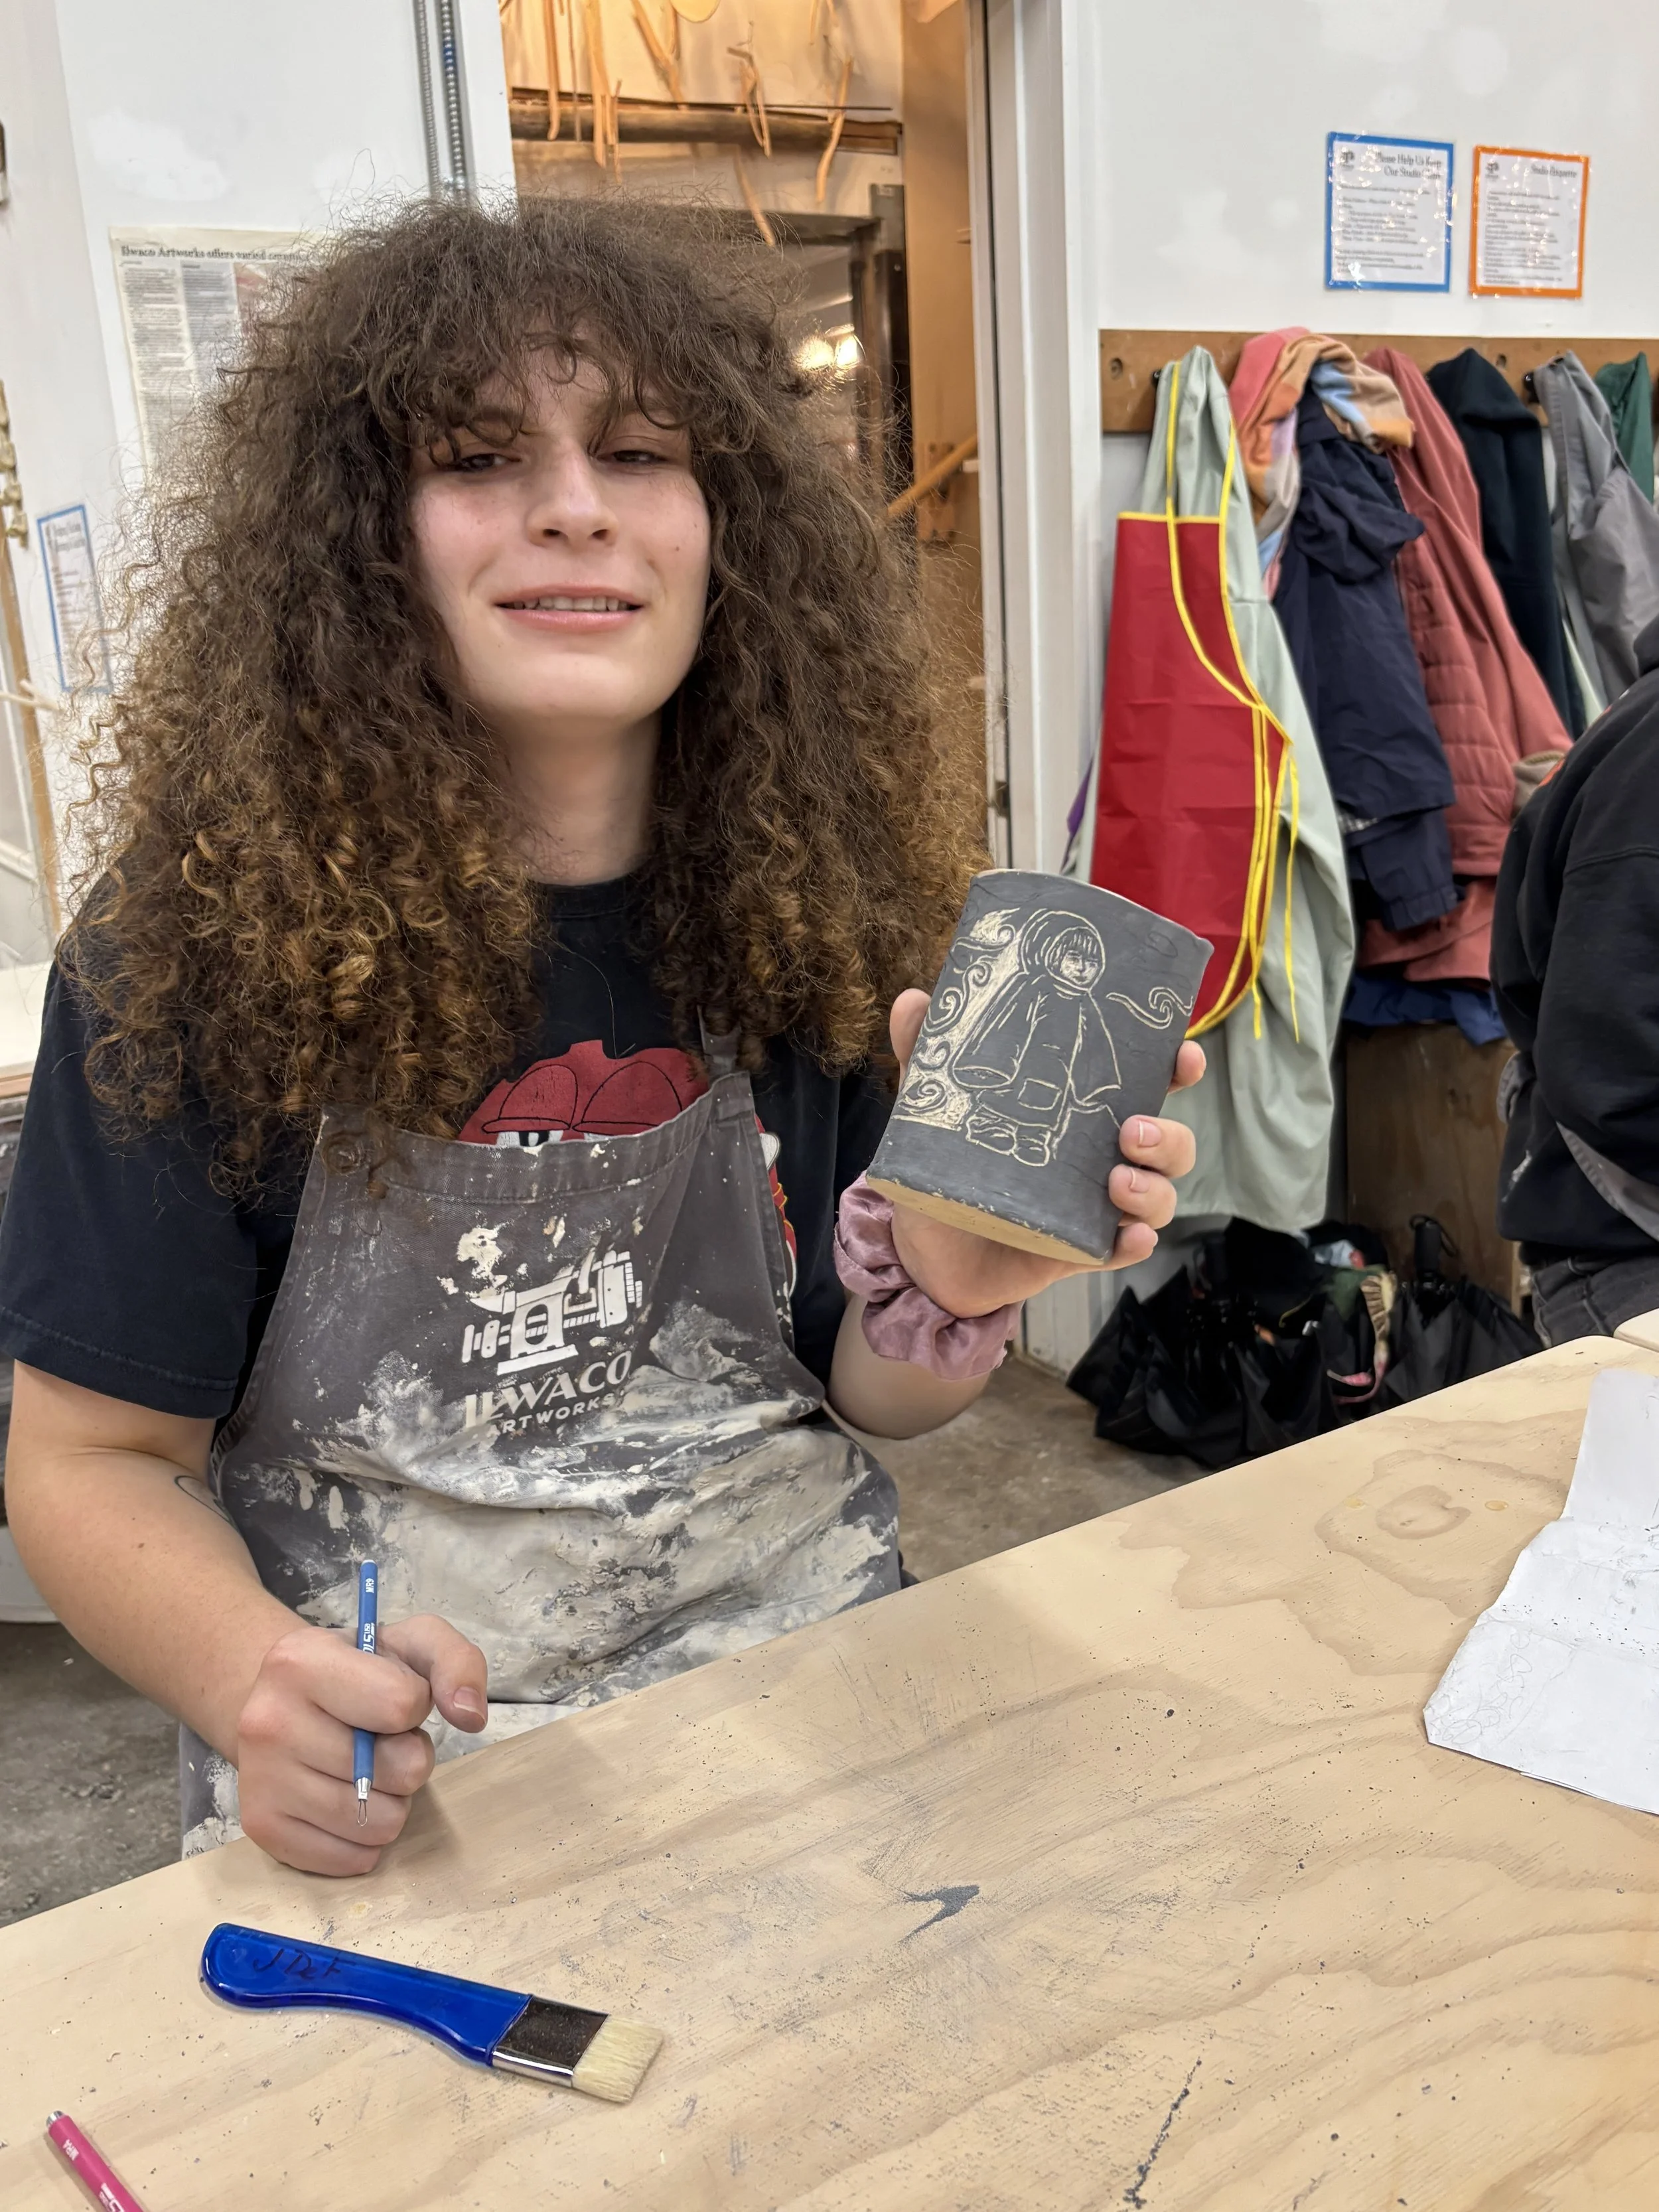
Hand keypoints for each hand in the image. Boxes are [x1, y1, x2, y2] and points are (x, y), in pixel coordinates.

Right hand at [235, 1614, 487, 1874]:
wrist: (288, 1699)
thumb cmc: (360, 1670)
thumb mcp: (414, 1643)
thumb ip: (457, 1663)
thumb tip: (470, 1716)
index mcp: (299, 1661)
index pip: (401, 1704)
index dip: (415, 1704)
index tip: (393, 1696)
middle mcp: (267, 1721)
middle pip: (398, 1771)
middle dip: (408, 1757)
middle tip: (381, 1739)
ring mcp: (259, 1780)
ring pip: (377, 1823)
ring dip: (390, 1800)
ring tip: (365, 1768)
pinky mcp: (261, 1828)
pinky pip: (351, 1859)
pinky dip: (365, 1839)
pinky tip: (347, 1799)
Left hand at [884, 987, 1203, 1316]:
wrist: (923, 1248)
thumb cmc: (947, 1166)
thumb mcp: (934, 1106)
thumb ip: (927, 1053)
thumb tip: (912, 1000)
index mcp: (1080, 1112)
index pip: (1145, 1085)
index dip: (1176, 1070)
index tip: (1184, 1057)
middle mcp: (1099, 1158)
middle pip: (1169, 1144)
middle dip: (1168, 1136)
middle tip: (1130, 1131)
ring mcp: (1095, 1208)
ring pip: (1159, 1196)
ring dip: (1152, 1187)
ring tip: (1116, 1181)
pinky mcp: (1080, 1252)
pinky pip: (1122, 1250)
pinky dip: (1134, 1243)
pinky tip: (1128, 1236)